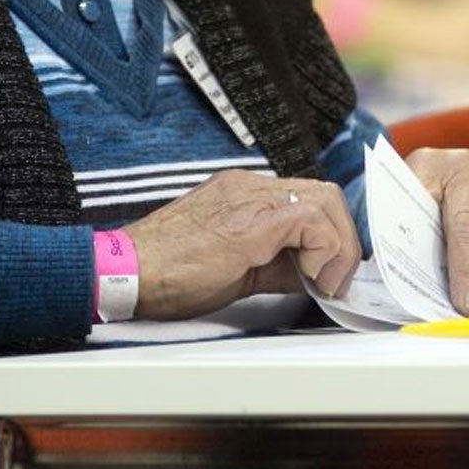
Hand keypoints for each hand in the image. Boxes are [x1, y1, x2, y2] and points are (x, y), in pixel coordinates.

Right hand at [123, 171, 362, 318]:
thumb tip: (311, 275)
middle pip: (325, 194)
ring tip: (327, 282)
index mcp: (244, 192)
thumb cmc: (167, 274)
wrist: (125, 272)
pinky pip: (310, 220)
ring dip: (339, 246)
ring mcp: (251, 198)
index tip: (330, 271)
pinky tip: (313, 278)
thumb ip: (275, 263)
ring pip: (325, 200)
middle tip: (337, 279)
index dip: (331, 234)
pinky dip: (324, 249)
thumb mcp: (235, 267)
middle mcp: (251, 186)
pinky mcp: (252, 222)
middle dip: (343, 239)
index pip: (309, 198)